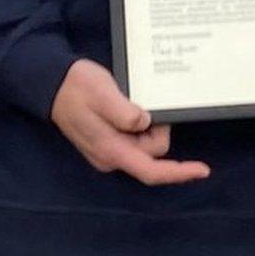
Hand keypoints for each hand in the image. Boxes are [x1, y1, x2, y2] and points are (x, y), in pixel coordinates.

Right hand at [50, 58, 208, 184]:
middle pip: (152, 153)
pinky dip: (140, 125)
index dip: (178, 172)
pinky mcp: (108, 141)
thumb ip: (124, 112)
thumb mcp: (103, 93)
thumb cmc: (77, 87)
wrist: (52, 83)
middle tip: (142, 102)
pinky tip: (130, 106)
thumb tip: (145, 123)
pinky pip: (135, 138)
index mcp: (111, 150)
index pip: (150, 170)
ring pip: (144, 145)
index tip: (203, 170)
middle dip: (158, 130)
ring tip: (129, 100)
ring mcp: (109, 150)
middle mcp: (111, 157)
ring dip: (148, 126)